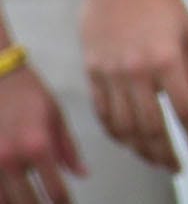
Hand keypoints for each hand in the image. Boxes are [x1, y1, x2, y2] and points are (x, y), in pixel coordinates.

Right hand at [0, 51, 83, 203]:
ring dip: (17, 202)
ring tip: (29, 199)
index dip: (63, 203)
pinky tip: (10, 193)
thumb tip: (81, 174)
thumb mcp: (56, 116)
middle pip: (25, 202)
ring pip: (2, 200)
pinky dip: (0, 194)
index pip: (54, 190)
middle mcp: (11, 159)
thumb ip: (68, 149)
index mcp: (38, 146)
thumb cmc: (28, 94)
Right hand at [79, 0, 187, 172]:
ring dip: (139, 148)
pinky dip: (115, 132)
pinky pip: (102, 113)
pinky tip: (127, 139)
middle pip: (150, 127)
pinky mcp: (92, 72)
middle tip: (176, 167)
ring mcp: (110, 73)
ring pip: (123, 126)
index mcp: (167, 60)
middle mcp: (137, 71)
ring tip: (154, 158)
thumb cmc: (161, 1)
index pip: (185, 111)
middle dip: (165, 153)